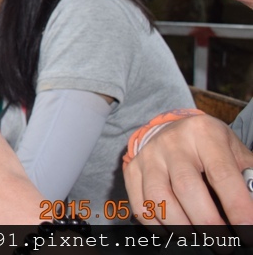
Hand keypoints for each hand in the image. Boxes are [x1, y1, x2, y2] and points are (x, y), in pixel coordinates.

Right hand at [124, 113, 252, 227]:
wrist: (173, 130)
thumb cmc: (210, 148)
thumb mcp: (234, 152)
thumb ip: (247, 178)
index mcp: (204, 134)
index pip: (221, 174)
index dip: (236, 206)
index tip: (248, 230)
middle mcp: (172, 142)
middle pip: (187, 188)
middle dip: (207, 222)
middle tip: (223, 245)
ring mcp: (149, 155)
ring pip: (159, 198)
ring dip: (180, 227)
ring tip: (198, 239)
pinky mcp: (132, 169)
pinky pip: (140, 205)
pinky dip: (156, 226)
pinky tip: (174, 232)